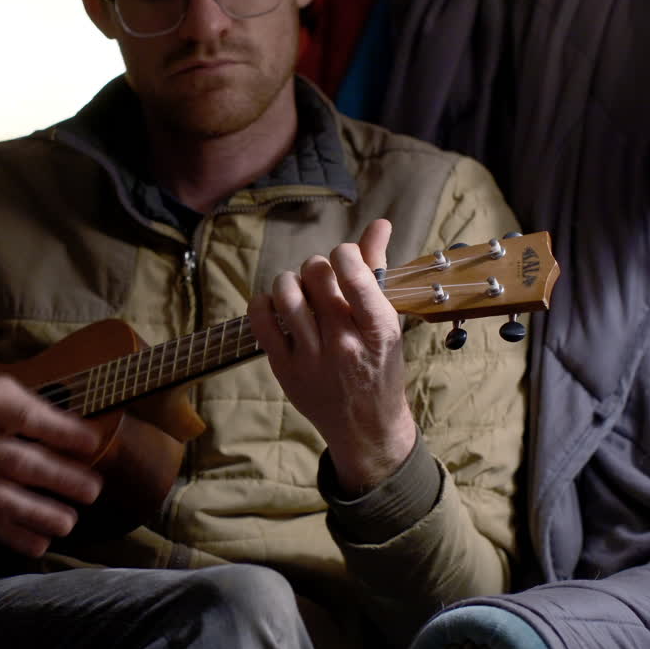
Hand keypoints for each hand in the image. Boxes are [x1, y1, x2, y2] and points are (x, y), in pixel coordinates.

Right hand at [0, 376, 103, 557]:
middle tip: (92, 490)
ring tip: (69, 522)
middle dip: (59, 478)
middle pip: (18, 461)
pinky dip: (13, 535)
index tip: (91, 443)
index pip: (24, 417)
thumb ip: (26, 406)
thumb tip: (75, 429)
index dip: (60, 430)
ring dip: (39, 513)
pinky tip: (39, 543)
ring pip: (2, 497)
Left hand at [247, 218, 415, 491]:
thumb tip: (380, 223)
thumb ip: (378, 270)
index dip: (344, 253)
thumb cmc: (380, 365)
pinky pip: (261, 321)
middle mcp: (344, 343)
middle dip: (316, 266)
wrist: (366, 424)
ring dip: (289, 280)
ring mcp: (312, 358)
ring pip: (286, 293)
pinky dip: (263, 302)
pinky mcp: (284, 368)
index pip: (354, 273)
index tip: (344, 260)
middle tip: (320, 278)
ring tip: (297, 288)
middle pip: (316, 275)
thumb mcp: (388, 321)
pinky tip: (274, 303)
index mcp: (377, 329)